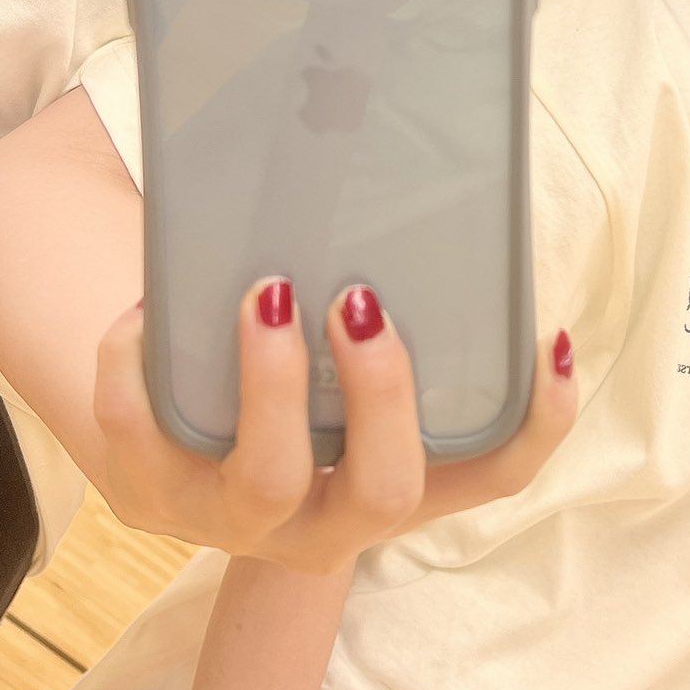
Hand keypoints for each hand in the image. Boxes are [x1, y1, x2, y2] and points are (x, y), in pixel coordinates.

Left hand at [92, 287, 577, 570]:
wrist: (160, 440)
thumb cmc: (282, 379)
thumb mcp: (338, 368)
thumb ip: (384, 303)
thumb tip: (416, 164)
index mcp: (391, 487)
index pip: (494, 478)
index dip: (539, 424)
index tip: (550, 339)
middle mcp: (324, 525)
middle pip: (385, 490)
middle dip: (383, 395)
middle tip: (358, 299)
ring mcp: (232, 521)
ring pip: (269, 483)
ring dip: (273, 383)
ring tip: (265, 290)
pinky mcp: (147, 500)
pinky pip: (141, 439)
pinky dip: (139, 367)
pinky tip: (147, 309)